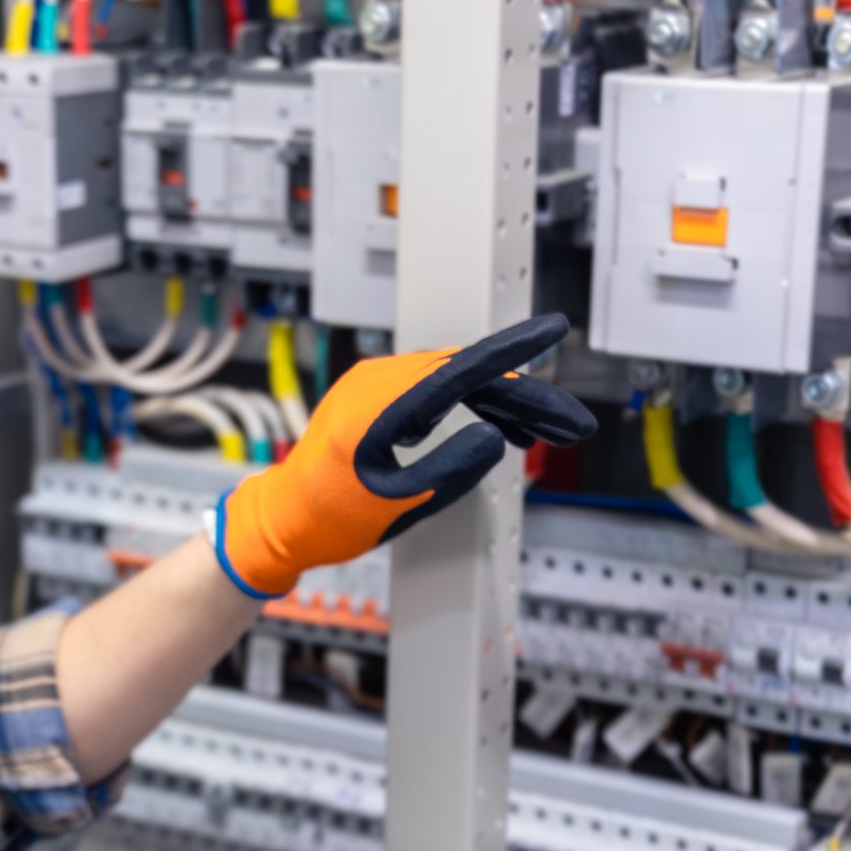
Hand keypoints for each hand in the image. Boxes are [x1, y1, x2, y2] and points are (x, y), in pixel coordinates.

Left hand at [213, 311, 595, 597]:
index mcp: (379, 405)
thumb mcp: (396, 503)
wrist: (282, 520)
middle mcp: (377, 383)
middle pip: (468, 376)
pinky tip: (499, 429)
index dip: (514, 352)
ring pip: (456, 383)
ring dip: (501, 407)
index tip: (552, 331)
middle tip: (569, 425)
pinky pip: (434, 391)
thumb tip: (494, 437)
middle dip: (524, 400)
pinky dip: (469, 408)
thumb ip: (449, 469)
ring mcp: (375, 386)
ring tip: (542, 436)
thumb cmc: (328, 518)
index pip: (461, 368)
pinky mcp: (377, 398)